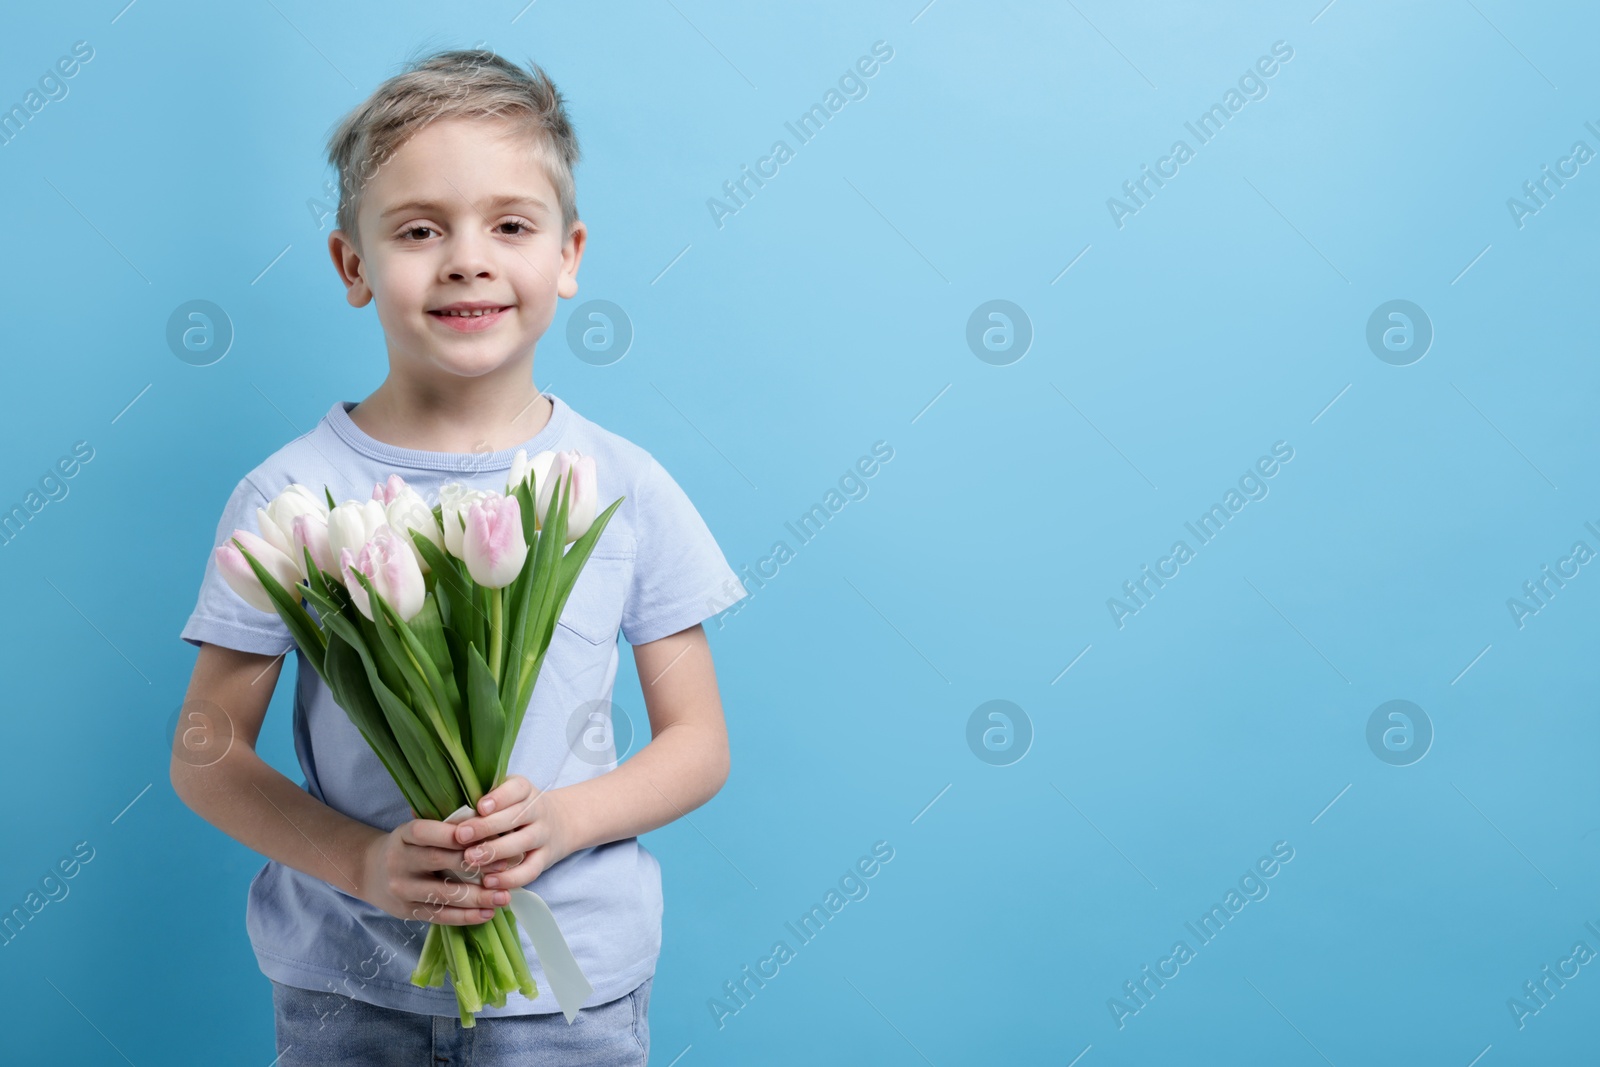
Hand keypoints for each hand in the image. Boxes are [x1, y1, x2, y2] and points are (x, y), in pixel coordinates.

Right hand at [357, 820, 518, 925]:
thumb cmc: (408, 846)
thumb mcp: (418, 831)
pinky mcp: (407, 912)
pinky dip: (466, 916)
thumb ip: (446, 828)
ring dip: (476, 897)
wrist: (369, 871)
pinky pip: (440, 916)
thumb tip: (489, 825)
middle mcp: (399, 860)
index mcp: (404, 835)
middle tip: (505, 866)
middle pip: (438, 861)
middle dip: (474, 865)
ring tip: (503, 897)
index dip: (455, 834)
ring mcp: (402, 889)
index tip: (487, 836)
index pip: (428, 831)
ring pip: (442, 893)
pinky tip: (487, 913)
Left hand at [450, 775, 573, 892]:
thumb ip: (481, 798)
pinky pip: (530, 871)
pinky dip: (509, 878)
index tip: (479, 807)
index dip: (499, 797)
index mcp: (525, 791)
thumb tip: (435, 810)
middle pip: (516, 817)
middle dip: (487, 827)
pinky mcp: (545, 859)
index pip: (517, 789)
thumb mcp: (507, 794)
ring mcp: (543, 835)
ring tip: (470, 859)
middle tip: (460, 836)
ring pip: (522, 843)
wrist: (561, 822)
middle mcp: (537, 811)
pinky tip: (488, 882)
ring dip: (495, 852)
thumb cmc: (518, 808)